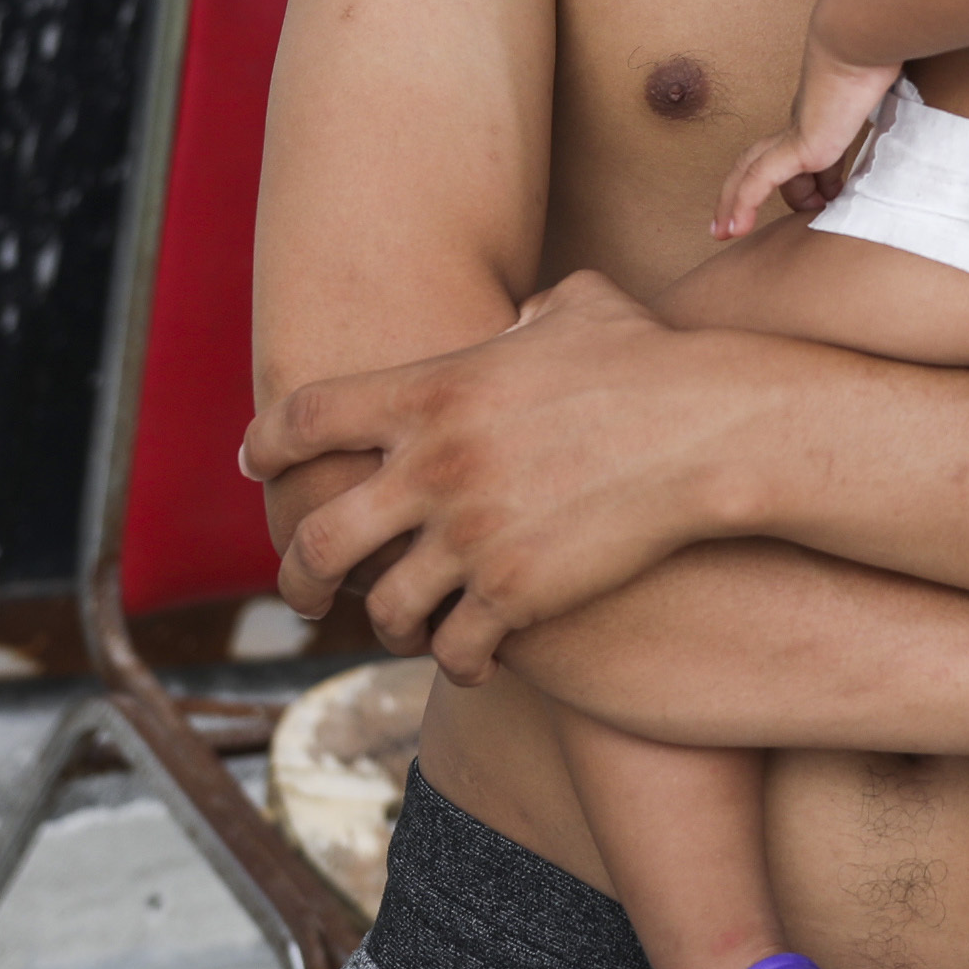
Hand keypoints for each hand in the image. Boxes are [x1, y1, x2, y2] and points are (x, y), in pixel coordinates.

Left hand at [242, 274, 754, 679]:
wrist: (710, 429)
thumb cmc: (651, 361)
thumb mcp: (576, 308)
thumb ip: (526, 316)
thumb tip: (519, 319)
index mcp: (431, 391)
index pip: (304, 417)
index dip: (267, 445)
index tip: (258, 466)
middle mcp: (433, 467)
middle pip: (316, 540)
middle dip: (297, 578)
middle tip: (306, 595)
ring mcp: (471, 537)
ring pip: (383, 610)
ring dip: (388, 625)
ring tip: (407, 628)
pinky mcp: (516, 594)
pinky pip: (454, 649)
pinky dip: (457, 660)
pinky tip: (473, 658)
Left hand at [708, 43, 899, 238]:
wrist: (863, 41)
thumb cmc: (883, 60)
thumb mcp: (889, 98)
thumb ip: (890, 115)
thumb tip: (919, 125)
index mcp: (822, 113)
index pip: (804, 152)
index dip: (810, 180)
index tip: (825, 200)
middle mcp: (802, 122)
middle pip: (766, 160)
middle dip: (749, 189)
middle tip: (738, 220)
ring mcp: (797, 134)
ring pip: (751, 170)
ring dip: (737, 202)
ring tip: (728, 230)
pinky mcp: (798, 145)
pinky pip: (760, 180)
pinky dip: (744, 203)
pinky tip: (733, 228)